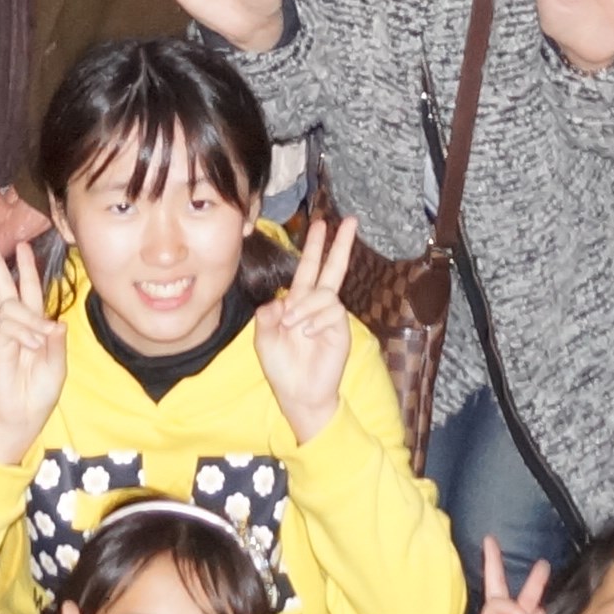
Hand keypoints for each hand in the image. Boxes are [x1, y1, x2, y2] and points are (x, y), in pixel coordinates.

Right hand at [0, 236, 72, 464]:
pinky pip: (9, 326)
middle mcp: (18, 326)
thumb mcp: (58, 366)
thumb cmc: (41, 392)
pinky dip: (24, 333)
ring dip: (31, 321)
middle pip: (8, 288)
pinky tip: (32, 346)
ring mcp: (5, 335)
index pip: (30, 292)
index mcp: (35, 327)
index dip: (27, 269)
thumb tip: (56, 322)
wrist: (23, 416)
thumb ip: (56, 343)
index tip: (22, 247)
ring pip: (14, 308)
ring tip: (39, 342)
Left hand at [250, 213, 361, 446]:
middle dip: (338, 244)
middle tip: (348, 220)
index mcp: (298, 303)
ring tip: (293, 327)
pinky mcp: (341, 329)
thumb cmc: (282, 367)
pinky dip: (314, 319)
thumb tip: (281, 300)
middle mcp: (317, 305)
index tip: (319, 225)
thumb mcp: (264, 339)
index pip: (308, 269)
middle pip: (330, 268)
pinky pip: (330, 311)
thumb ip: (267, 316)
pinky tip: (306, 333)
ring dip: (304, 307)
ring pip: (323, 293)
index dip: (313, 247)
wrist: (299, 393)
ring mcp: (331, 316)